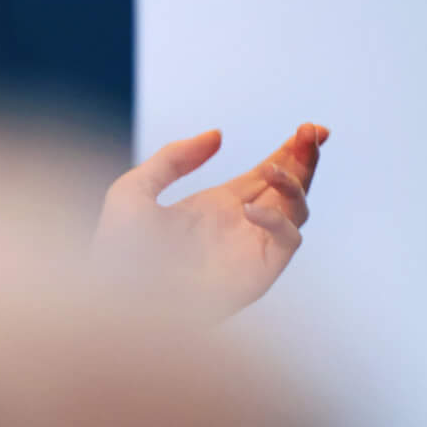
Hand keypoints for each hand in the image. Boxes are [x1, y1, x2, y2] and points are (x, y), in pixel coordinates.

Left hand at [97, 122, 326, 318]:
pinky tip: (248, 210)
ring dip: (295, 182)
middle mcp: (239, 226)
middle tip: (311, 130)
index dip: (291, 150)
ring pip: (297, 210)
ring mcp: (250, 250)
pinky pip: (287, 241)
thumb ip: (173, 158)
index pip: (267, 173)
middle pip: (290, 186)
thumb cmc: (116, 254)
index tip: (310, 126)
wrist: (115, 300)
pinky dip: (278, 221)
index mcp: (216, 207)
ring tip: (272, 168)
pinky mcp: (256, 274)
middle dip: (305, 156)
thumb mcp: (135, 191)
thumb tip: (217, 135)